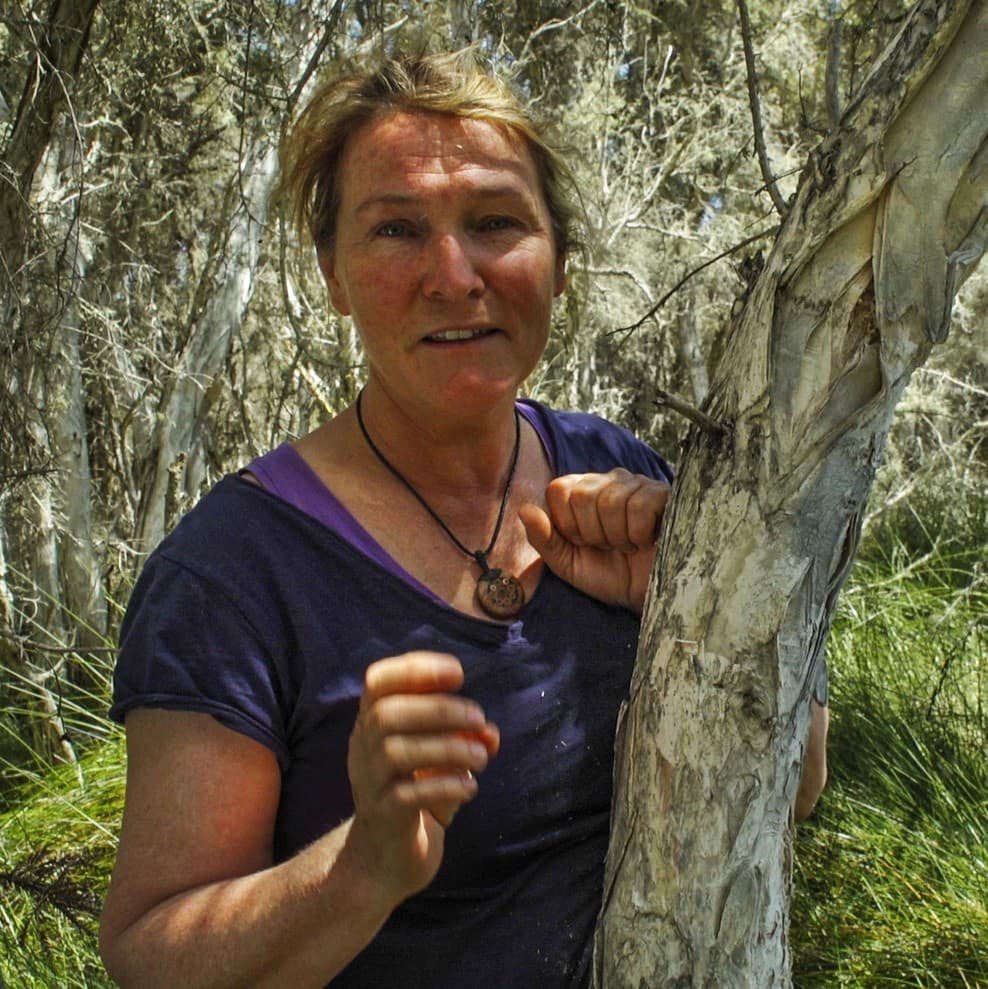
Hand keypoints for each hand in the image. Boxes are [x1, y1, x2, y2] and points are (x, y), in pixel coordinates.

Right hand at [345, 652, 499, 905]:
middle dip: (440, 709)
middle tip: (479, 718)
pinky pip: (407, 796)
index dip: (415, 669)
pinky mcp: (382, 818)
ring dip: (448, 747)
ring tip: (481, 756)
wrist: (387, 860)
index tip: (457, 673)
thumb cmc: (418, 795)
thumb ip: (465, 739)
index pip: (378, 681)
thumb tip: (490, 732)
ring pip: (397, 752)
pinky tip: (470, 787)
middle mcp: (363, 749)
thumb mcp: (444, 760)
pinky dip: (445, 785)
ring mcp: (368, 784)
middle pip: (387, 714)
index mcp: (374, 724)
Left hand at [519, 469, 669, 613]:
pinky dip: (640, 534)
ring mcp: (638, 484)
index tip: (583, 543)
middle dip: (593, 534)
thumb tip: (523, 509)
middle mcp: (609, 480)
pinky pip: (641, 505)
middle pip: (583, 495)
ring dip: (618, 536)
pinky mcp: (664, 495)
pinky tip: (647, 541)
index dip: (568, 524)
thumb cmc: (608, 577)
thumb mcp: (567, 564)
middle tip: (609, 547)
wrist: (647, 598)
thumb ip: (543, 538)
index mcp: (581, 491)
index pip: (559, 489)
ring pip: (611, 501)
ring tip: (628, 546)